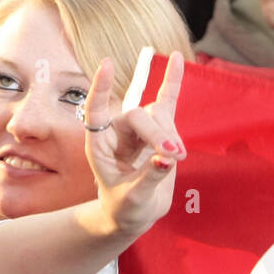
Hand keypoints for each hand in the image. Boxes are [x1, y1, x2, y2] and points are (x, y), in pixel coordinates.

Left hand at [83, 50, 185, 236]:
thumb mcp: (133, 199)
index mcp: (100, 146)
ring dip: (170, 134)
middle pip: (139, 117)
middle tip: (172, 155)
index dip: (100, 90)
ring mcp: (138, 129)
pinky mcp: (159, 129)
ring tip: (178, 157)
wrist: (135, 213)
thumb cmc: (125, 208)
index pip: (95, 112)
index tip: (107, 64)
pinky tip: (176, 59)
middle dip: (157, 134)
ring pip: (158, 116)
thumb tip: (167, 158)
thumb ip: (149, 178)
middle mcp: (117, 132)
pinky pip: (167, 101)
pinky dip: (172, 83)